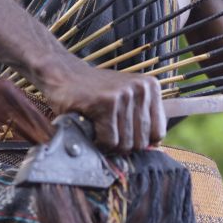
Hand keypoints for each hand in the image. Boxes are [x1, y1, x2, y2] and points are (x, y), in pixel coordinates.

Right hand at [33, 60, 164, 153]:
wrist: (63, 74)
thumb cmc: (94, 92)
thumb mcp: (125, 99)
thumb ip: (140, 118)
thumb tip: (153, 149)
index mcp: (151, 87)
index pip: (158, 132)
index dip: (140, 142)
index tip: (124, 138)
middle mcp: (141, 89)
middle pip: (141, 141)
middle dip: (122, 145)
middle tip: (106, 134)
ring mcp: (124, 94)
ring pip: (124, 143)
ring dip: (107, 144)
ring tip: (97, 129)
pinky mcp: (107, 102)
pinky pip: (108, 140)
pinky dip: (97, 142)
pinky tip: (90, 128)